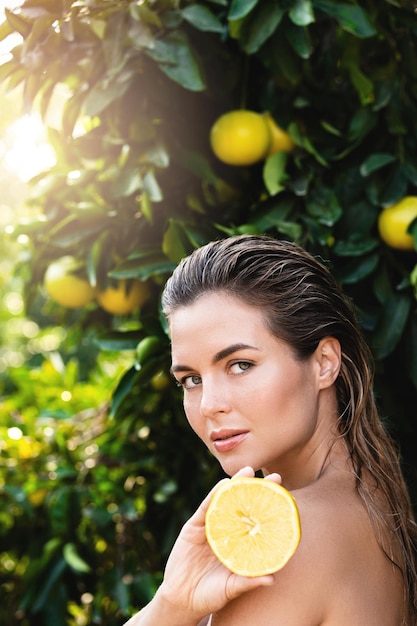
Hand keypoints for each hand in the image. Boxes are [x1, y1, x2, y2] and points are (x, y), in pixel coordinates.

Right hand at [157, 466, 281, 620]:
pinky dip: (214, 496)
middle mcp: (228, 531)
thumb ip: (248, 582)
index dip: (271, 508)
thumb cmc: (211, 595)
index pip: (258, 521)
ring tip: (249, 471)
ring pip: (226, 501)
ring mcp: (211, 527)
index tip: (288, 496)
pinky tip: (223, 485)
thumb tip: (272, 580)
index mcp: (240, 543)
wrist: (182, 600)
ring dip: (237, 484)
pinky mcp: (194, 527)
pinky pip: (205, 508)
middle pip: (245, 506)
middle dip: (258, 490)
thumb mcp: (232, 588)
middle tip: (275, 477)